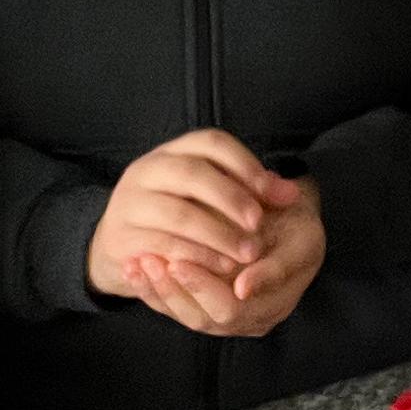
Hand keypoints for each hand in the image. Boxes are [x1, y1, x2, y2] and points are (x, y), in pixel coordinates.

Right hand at [92, 132, 287, 298]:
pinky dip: (196, 256)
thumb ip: (249, 191)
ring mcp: (130, 203)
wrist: (118, 247)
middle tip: (259, 224)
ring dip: (218, 234)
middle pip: (192, 173)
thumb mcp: (208, 197)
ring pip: (178, 213)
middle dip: (231, 198)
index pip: (211, 142)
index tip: (273, 193)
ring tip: (248, 253)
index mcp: (172, 152)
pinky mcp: (121, 237)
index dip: (245, 164)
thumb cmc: (176, 216)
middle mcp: (147, 170)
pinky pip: (162, 245)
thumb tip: (291, 193)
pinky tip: (221, 267)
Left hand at [130, 180, 324, 338]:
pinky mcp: (205, 304)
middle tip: (150, 261)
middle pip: (205, 318)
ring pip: (186, 315)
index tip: (179, 262)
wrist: (288, 210)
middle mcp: (252, 318)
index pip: (232, 309)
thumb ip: (277, 266)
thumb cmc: (296, 220)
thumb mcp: (301, 237)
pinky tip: (132, 267)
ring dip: (158, 290)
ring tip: (136, 264)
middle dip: (173, 290)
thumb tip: (244, 289)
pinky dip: (152, 289)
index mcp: (277, 303)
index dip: (203, 289)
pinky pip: (175, 306)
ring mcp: (228, 314)